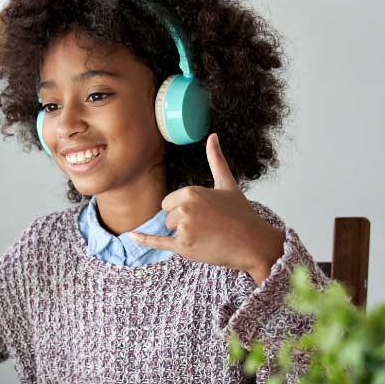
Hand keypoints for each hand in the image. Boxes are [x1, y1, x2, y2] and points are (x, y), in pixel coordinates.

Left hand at [130, 133, 284, 285]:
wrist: (253, 243)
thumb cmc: (242, 214)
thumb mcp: (227, 184)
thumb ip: (216, 160)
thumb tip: (213, 136)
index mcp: (191, 192)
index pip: (169, 203)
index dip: (182, 210)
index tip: (203, 214)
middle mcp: (185, 208)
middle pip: (168, 217)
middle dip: (183, 224)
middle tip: (208, 227)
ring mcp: (183, 228)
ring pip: (170, 231)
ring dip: (184, 236)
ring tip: (207, 237)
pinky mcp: (184, 247)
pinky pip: (157, 242)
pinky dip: (144, 240)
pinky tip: (131, 236)